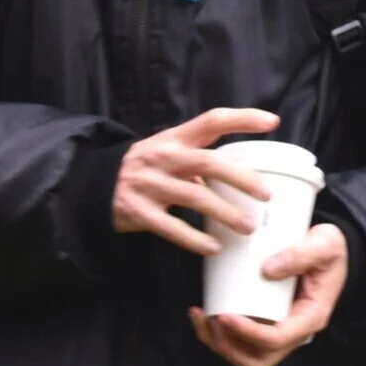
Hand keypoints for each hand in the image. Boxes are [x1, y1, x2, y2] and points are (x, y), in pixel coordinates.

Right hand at [112, 107, 278, 255]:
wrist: (94, 184)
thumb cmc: (148, 166)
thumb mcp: (169, 150)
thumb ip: (200, 158)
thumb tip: (242, 174)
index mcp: (175, 138)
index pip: (212, 120)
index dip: (242, 119)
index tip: (271, 122)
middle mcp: (164, 158)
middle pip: (208, 163)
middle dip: (241, 178)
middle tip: (266, 194)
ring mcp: (150, 185)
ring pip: (195, 198)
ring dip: (225, 213)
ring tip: (249, 227)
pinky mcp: (139, 212)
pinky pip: (172, 227)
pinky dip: (194, 239)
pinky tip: (214, 247)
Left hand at [188, 222, 347, 365]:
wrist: (328, 250)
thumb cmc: (328, 248)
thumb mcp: (324, 244)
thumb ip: (301, 254)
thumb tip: (268, 270)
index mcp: (311, 317)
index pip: (277, 340)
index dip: (248, 333)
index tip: (224, 315)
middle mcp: (295, 332)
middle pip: (258, 360)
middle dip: (229, 346)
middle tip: (211, 319)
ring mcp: (280, 331)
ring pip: (246, 358)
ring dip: (220, 344)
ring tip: (203, 318)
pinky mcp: (266, 324)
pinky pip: (240, 343)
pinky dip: (218, 335)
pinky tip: (203, 314)